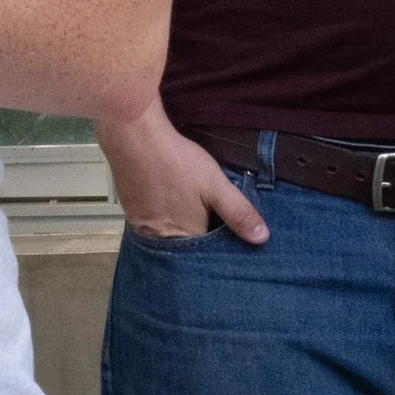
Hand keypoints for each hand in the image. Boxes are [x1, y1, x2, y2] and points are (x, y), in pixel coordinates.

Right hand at [99, 96, 268, 245]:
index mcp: (184, 236)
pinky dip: (165, 221)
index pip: (206, 256)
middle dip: (200, 238)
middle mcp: (160, 240)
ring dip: (181, 229)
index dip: (219, 247)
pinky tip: (172, 204)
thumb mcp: (215, 185)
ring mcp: (142, 229)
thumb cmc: (177, 161)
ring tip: (192, 211)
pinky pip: (153, 228)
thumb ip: (238, 212)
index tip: (230, 237)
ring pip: (169, 238)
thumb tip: (262, 238)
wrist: (134, 139)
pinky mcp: (132, 215)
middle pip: (186, 248)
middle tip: (211, 220)